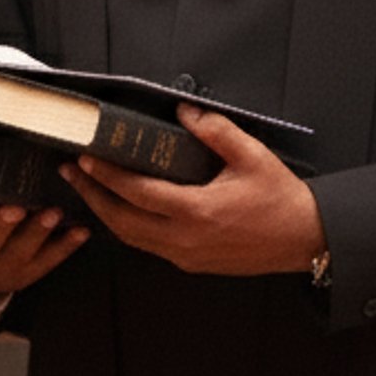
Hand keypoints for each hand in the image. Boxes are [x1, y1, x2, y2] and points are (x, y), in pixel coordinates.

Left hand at [61, 105, 325, 276]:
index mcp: (197, 212)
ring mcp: (186, 256)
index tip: (85, 158)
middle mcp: (184, 239)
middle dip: (92, 195)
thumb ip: (216, 131)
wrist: (304, 239)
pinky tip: (122, 209)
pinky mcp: (192, 263)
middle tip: (71, 173)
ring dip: (106, 213)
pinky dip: (128, 227)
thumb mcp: (253, 156)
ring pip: (131, 238)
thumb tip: (185, 111)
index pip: (137, 193)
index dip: (107, 175)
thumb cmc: (280, 199)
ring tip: (87, 189)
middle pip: (121, 221)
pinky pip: (149, 246)